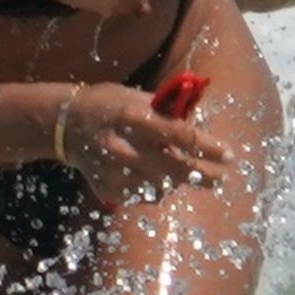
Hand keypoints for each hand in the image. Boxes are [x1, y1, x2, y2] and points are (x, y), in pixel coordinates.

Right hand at [62, 82, 229, 205]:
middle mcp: (124, 147)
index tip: (229, 155)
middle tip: (219, 178)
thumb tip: (201, 124)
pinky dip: (154, 188)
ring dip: (177, 181)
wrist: (66, 124)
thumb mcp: (137, 97)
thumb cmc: (110, 105)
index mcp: (134, 118)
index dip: (208, 147)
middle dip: (203, 175)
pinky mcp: (107, 189)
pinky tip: (152, 176)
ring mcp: (114, 172)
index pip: (181, 136)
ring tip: (180, 172)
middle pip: (176, 169)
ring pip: (162, 187)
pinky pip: (143, 196)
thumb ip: (167, 113)